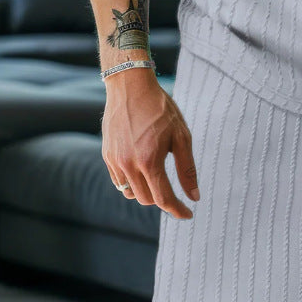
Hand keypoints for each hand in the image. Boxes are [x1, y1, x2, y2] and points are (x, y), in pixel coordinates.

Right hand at [101, 69, 199, 218]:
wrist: (131, 87)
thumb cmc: (161, 109)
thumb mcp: (181, 136)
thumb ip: (187, 168)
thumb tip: (194, 196)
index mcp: (149, 161)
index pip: (163, 198)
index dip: (177, 210)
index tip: (187, 214)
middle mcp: (129, 165)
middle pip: (147, 199)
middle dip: (162, 199)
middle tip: (174, 191)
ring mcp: (114, 161)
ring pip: (130, 192)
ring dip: (145, 191)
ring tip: (157, 178)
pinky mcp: (106, 155)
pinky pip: (119, 180)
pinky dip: (132, 182)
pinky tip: (141, 169)